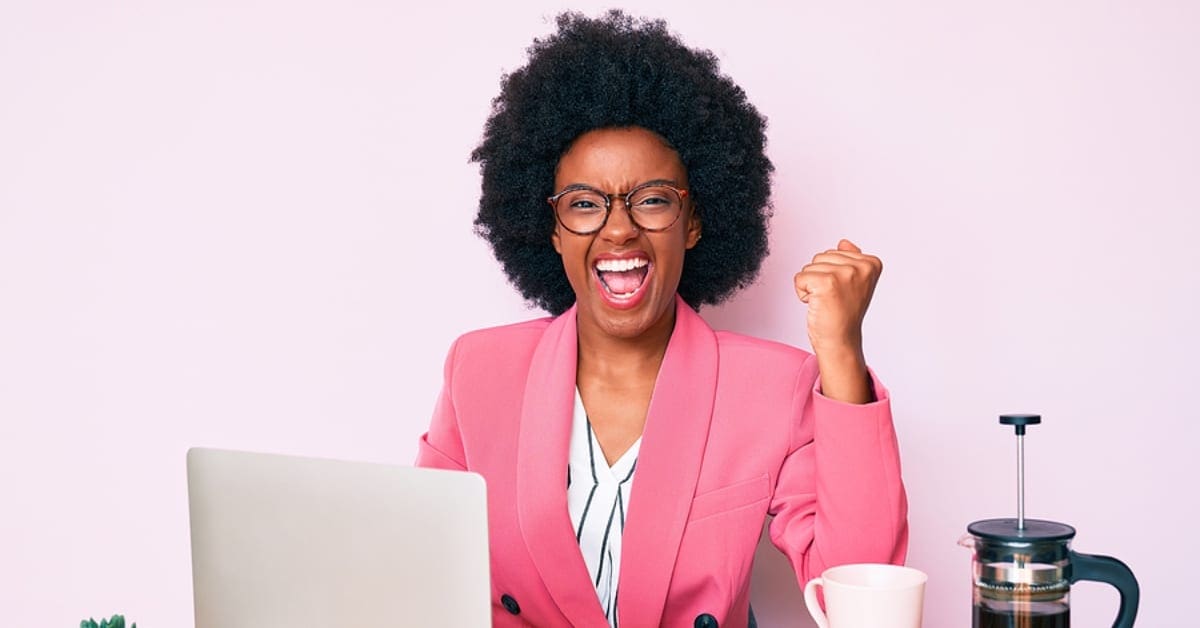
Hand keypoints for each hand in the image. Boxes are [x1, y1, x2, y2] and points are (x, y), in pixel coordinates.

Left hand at [793, 239, 881, 402]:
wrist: (840, 341)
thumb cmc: (844, 314)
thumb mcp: (853, 284)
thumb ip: (850, 260)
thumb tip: (844, 242)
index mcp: (871, 263)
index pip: (834, 252)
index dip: (832, 273)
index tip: (844, 292)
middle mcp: (861, 266)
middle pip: (820, 257)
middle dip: (820, 278)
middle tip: (833, 298)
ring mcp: (845, 274)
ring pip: (809, 267)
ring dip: (811, 286)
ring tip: (826, 301)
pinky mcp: (827, 283)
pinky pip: (800, 277)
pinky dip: (802, 293)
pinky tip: (818, 305)